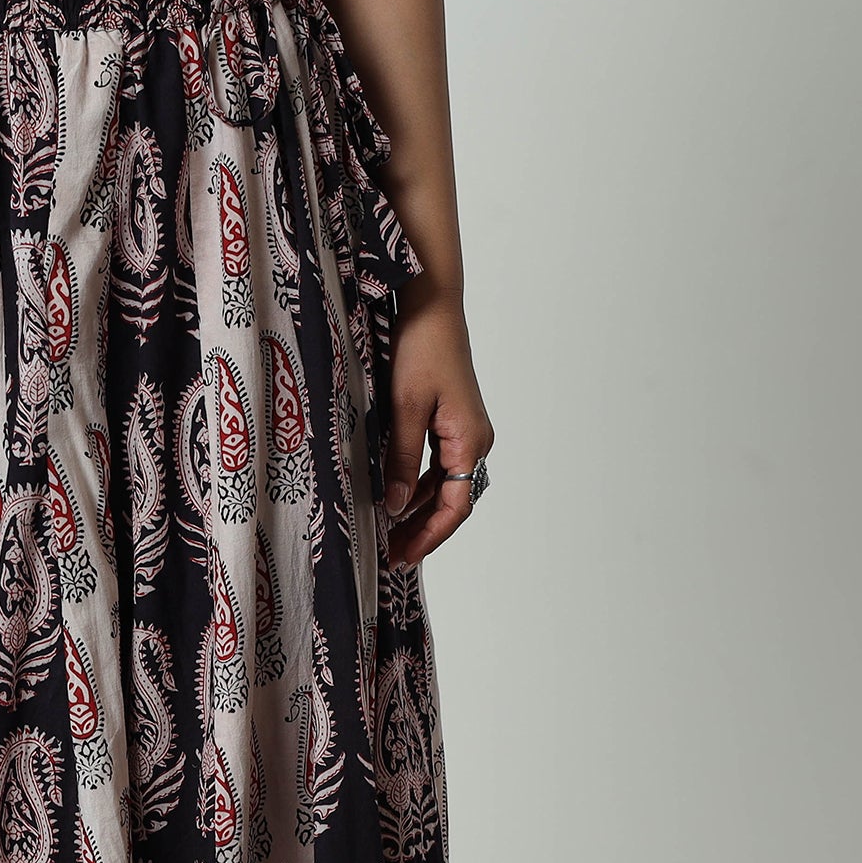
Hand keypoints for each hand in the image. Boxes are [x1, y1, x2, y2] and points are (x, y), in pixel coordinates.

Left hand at [381, 294, 493, 568]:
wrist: (431, 305)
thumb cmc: (421, 348)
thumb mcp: (404, 408)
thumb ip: (400, 460)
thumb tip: (395, 507)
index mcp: (469, 441)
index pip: (455, 507)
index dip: (428, 536)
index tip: (401, 556)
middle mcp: (474, 440)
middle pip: (451, 501)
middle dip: (421, 530)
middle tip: (388, 554)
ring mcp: (464, 431)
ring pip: (442, 485)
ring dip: (417, 511)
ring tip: (387, 533)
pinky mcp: (451, 421)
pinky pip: (436, 465)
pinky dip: (416, 486)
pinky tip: (393, 497)